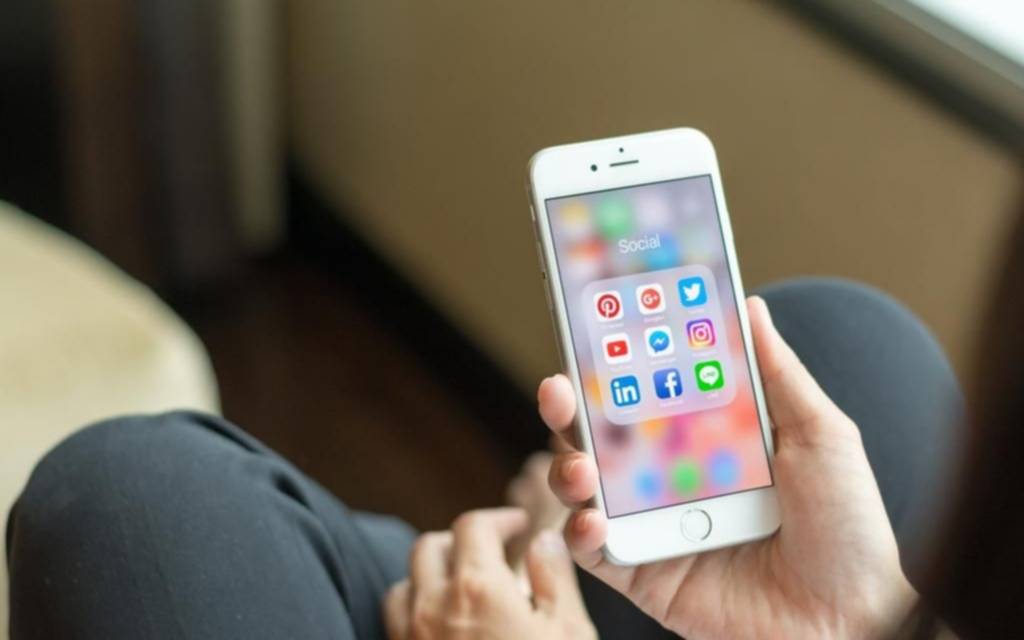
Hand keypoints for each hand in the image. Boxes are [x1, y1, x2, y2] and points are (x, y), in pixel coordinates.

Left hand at [383, 508, 595, 639]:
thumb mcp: (568, 633)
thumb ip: (554, 577)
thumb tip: (543, 540)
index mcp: (477, 586)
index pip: (473, 526)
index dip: (498, 519)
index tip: (516, 526)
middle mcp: (432, 606)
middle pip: (429, 546)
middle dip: (461, 542)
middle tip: (491, 554)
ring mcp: (409, 639)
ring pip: (405, 584)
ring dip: (431, 576)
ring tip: (464, 590)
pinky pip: (395, 622)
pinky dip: (414, 611)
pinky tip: (444, 628)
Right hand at [539, 297, 916, 638]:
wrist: (853, 621)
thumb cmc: (848, 528)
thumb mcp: (820, 436)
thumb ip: (778, 373)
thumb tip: (748, 307)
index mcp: (706, 439)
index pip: (647, 391)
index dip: (615, 362)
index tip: (593, 328)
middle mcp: (670, 477)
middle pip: (602, 433)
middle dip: (569, 407)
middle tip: (559, 386)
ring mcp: (652, 525)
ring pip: (585, 486)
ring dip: (566, 467)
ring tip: (579, 466)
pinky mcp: (643, 573)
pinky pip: (594, 552)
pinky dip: (581, 533)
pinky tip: (592, 520)